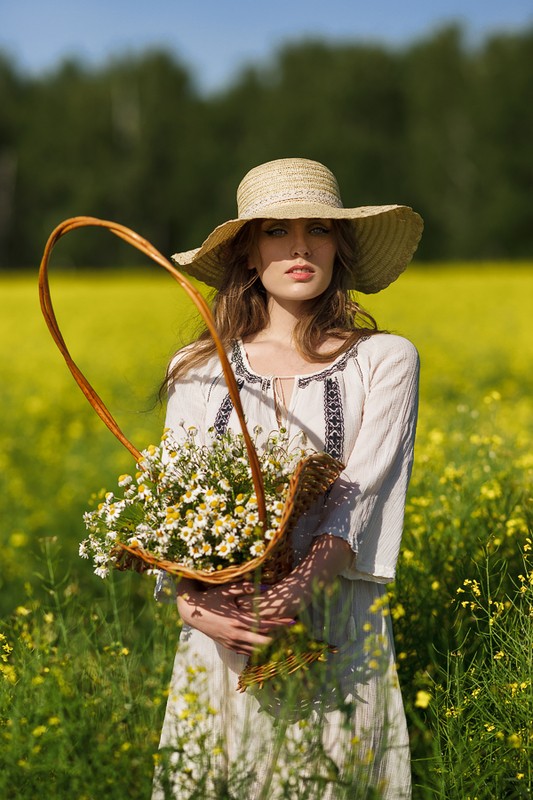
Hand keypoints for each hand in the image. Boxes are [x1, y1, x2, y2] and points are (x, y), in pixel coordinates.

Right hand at [176, 580, 293, 655]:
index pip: (264, 625)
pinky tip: (268, 647)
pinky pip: (247, 652)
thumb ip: (247, 588)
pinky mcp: (229, 646)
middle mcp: (236, 634)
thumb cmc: (211, 598)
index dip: (280, 624)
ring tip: (284, 641)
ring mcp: (232, 642)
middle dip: (279, 639)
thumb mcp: (228, 590)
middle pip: (264, 642)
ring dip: (270, 646)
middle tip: (292, 634)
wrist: (192, 613)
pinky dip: (259, 650)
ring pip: (256, 650)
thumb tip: (266, 585)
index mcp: (238, 620)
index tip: (293, 621)